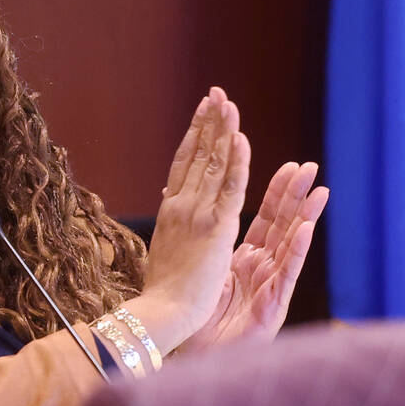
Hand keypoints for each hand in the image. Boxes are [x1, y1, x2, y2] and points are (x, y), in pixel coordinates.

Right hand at [134, 87, 249, 351]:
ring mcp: (197, 214)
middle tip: (217, 93)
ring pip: (213, 164)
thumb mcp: (166, 247)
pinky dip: (236, 161)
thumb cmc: (164, 291)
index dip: (195, 135)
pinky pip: (230, 188)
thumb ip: (172, 222)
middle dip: (209, 123)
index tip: (203, 111)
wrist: (164, 312)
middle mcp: (181, 206)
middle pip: (198, 155)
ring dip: (222, 131)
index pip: (184, 164)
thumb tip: (170, 201)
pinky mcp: (217, 227)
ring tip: (228, 103)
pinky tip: (240, 138)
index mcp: (171, 211)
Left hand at [179, 161, 328, 351]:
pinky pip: (287, 273)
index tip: (289, 166)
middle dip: (296, 196)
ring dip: (306, 216)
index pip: (266, 219)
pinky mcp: (273, 305)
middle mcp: (262, 269)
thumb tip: (193, 209)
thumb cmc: (197, 317)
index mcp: (244, 259)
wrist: (192, 352)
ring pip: (292, 245)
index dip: (278, 193)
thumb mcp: (203, 271)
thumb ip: (207, 243)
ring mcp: (270, 286)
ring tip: (319, 191)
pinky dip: (297, 249)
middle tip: (309, 167)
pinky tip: (307, 229)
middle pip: (283, 226)